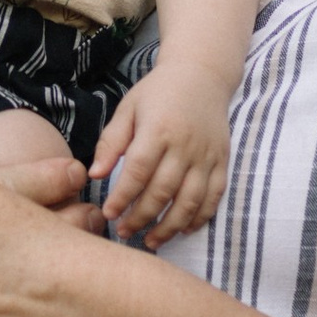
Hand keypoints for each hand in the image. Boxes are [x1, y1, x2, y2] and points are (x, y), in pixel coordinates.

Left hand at [88, 56, 234, 246]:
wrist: (201, 75)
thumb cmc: (158, 92)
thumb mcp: (128, 108)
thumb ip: (111, 142)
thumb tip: (95, 175)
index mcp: (158, 129)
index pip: (137, 171)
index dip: (122, 197)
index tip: (108, 214)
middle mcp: (185, 145)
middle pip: (162, 191)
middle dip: (142, 217)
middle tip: (124, 232)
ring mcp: (207, 155)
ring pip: (190, 200)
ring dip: (170, 226)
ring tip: (151, 241)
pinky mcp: (222, 161)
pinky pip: (214, 197)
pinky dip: (200, 217)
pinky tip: (183, 229)